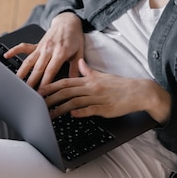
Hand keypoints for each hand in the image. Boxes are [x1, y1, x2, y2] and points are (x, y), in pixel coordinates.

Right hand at [4, 12, 83, 87]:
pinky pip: (24, 47)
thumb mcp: (80, 52)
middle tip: (26, 93)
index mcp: (60, 52)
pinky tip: (7, 56)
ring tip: (15, 84)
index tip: (41, 93)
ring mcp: (41, 47)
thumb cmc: (75, 37)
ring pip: (28, 61)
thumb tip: (75, 83)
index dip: (44, 83)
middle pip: (37, 69)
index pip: (50, 71)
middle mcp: (49, 49)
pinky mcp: (36, 44)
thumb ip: (76, 68)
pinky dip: (14, 51)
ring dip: (21, 73)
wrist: (68, 21)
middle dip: (31, 82)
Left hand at [39, 59, 171, 124]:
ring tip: (49, 114)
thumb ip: (89, 71)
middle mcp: (92, 88)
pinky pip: (91, 109)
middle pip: (67, 91)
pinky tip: (72, 114)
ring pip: (75, 101)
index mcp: (89, 80)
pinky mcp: (105, 108)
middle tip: (38, 102)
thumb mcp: (102, 75)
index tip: (40, 90)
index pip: (67, 81)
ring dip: (61, 108)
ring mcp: (98, 98)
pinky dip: (81, 112)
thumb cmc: (120, 85)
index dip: (52, 85)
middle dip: (51, 97)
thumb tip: (80, 62)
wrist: (138, 92)